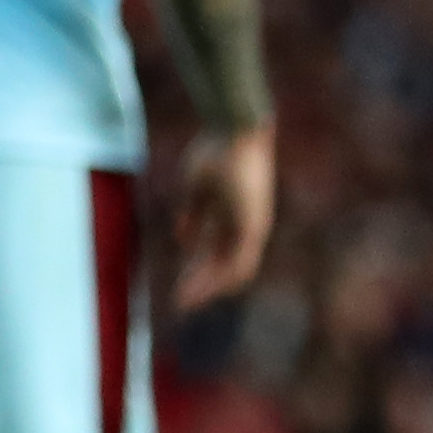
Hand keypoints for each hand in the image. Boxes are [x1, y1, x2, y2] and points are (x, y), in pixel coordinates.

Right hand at [169, 128, 274, 310]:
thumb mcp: (196, 188)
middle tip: (178, 303)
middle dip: (200, 286)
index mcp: (232, 216)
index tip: (178, 285)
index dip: (198, 271)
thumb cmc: (214, 151)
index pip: (216, 253)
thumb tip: (182, 238)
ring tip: (184, 300)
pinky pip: (241, 263)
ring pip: (233, 270)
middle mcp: (245, 226)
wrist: (234, 130)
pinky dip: (220, 279)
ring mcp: (251, 227)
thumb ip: (193, 215)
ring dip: (208, 287)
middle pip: (223, 266)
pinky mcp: (253, 225)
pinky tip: (200, 288)